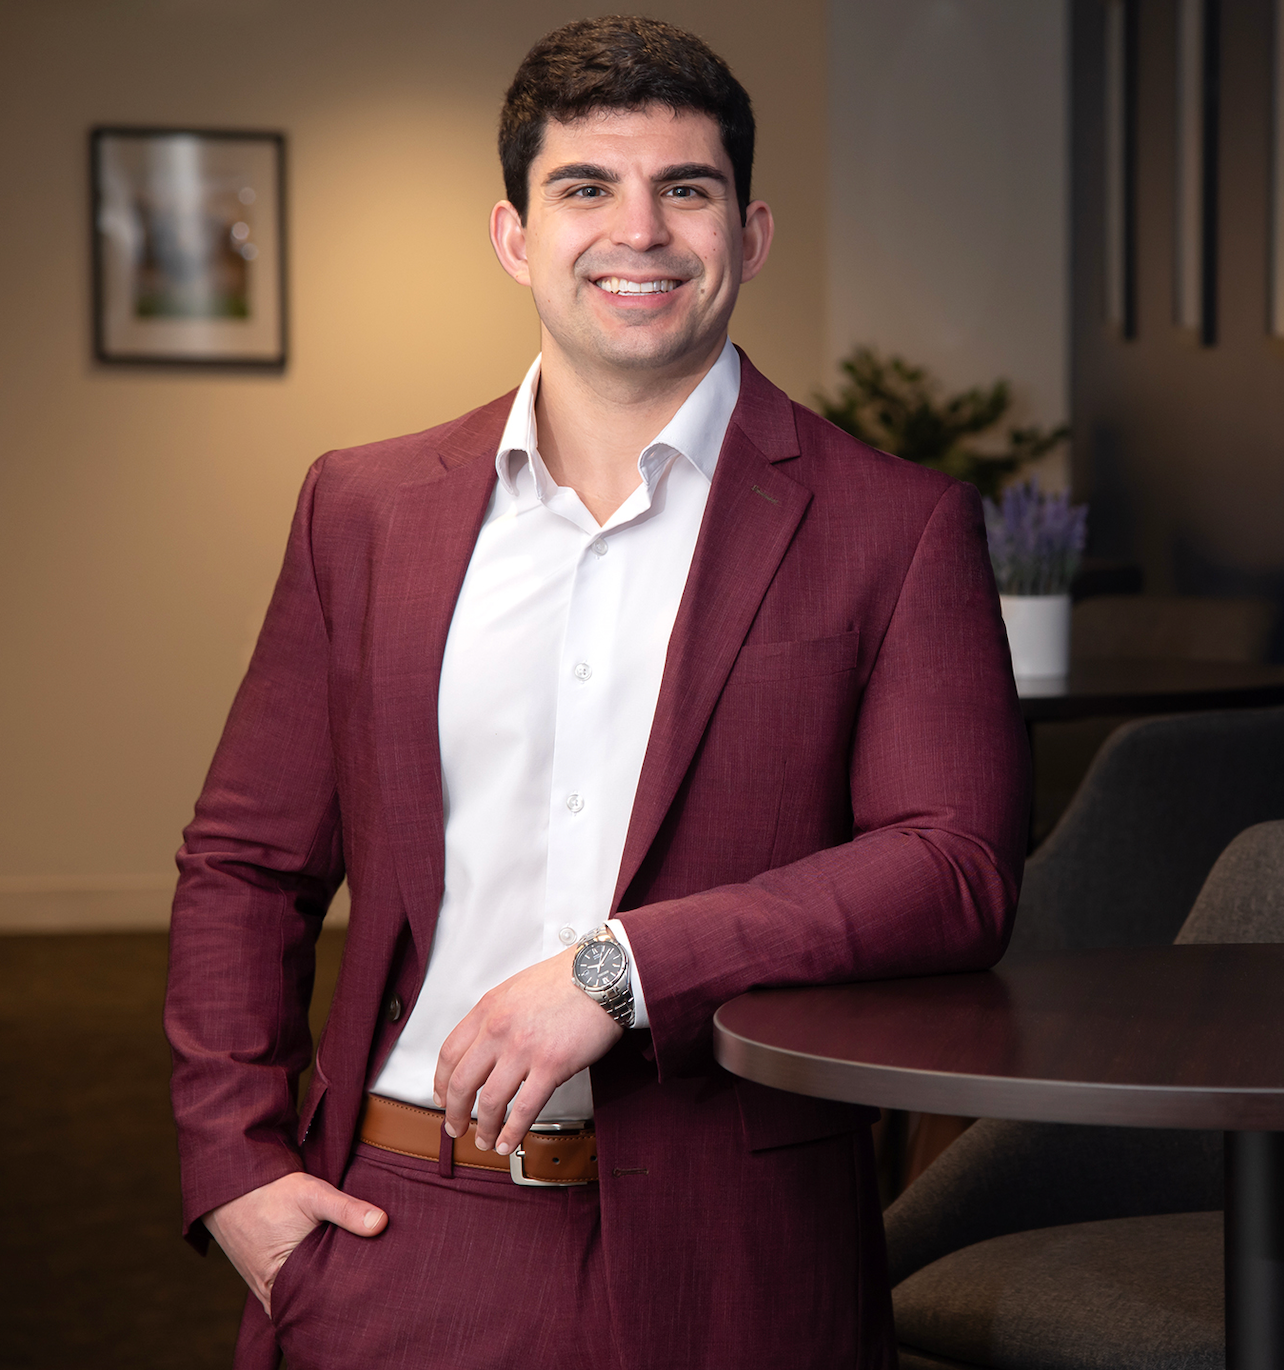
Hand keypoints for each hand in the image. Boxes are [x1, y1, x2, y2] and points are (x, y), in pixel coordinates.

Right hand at [204, 1171, 386, 1314]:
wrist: (232, 1187)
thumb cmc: (271, 1192)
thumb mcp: (312, 1194)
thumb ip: (346, 1210)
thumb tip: (382, 1223)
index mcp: (282, 1283)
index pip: (323, 1303)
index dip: (348, 1293)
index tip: (372, 1282)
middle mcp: (273, 1293)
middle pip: (313, 1303)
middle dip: (337, 1293)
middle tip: (368, 1279)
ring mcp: (268, 1289)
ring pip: (303, 1297)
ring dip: (322, 1287)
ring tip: (352, 1274)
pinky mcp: (266, 1280)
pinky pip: (292, 1289)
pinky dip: (308, 1281)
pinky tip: (327, 1268)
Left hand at [433, 947, 623, 1154]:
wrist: (601, 975)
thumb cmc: (567, 979)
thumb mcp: (517, 988)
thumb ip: (497, 1014)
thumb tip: (486, 1045)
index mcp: (489, 1009)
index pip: (449, 1053)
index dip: (441, 1082)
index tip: (443, 1097)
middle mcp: (499, 1029)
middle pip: (462, 1082)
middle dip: (455, 1113)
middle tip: (456, 1127)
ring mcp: (524, 1049)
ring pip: (490, 1101)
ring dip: (484, 1129)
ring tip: (486, 1141)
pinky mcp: (551, 1065)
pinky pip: (524, 1109)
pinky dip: (512, 1132)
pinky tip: (509, 1142)